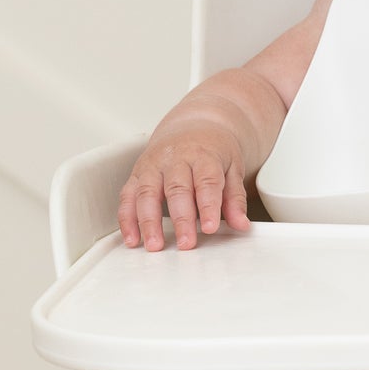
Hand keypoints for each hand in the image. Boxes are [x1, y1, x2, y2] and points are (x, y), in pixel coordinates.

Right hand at [117, 123, 250, 251]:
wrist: (194, 124)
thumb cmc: (213, 149)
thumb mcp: (233, 168)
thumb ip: (235, 198)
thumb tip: (241, 224)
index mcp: (203, 155)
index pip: (206, 181)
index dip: (208, 206)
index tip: (210, 228)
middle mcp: (175, 158)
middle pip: (177, 189)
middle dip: (181, 218)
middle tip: (186, 243)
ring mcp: (153, 165)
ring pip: (147, 193)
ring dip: (148, 222)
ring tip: (155, 245)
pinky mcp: (137, 173)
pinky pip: (127, 196)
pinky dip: (127, 219)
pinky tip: (132, 238)